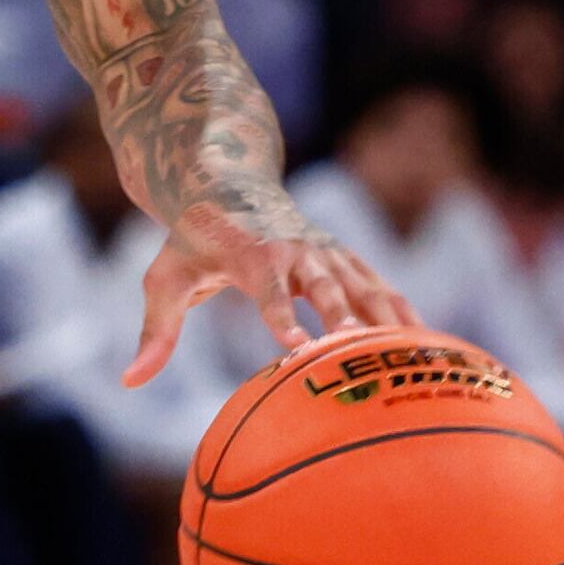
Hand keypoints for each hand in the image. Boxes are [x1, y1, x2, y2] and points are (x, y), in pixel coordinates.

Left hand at [128, 203, 413, 388]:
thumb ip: (156, 331)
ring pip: (365, 286)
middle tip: (361, 352)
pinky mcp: (348, 259)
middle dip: (345, 318)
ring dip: (389, 319)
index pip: (269, 291)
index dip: (283, 318)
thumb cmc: (192, 241)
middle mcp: (298, 251)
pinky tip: (434, 350)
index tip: (296, 347)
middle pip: (327, 287)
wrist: (228, 183)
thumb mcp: (165, 280)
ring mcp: (329, 253)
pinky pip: (384, 289)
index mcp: (252, 255)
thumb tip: (130, 381)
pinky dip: (407, 316)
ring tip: (415, 358)